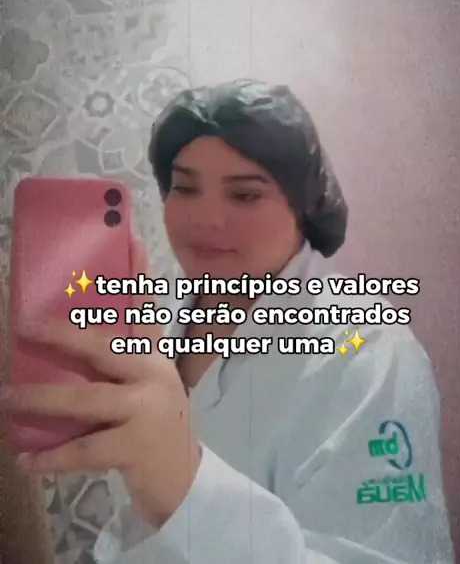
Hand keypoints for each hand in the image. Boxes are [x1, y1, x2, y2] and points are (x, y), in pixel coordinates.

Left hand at [2, 238, 201, 528]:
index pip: (146, 310)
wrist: (182, 479)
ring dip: (41, 398)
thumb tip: (61, 349)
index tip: (131, 239)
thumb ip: (117, 365)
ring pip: (85, 399)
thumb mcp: (145, 386)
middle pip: (103, 347)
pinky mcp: (135, 447)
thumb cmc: (154, 425)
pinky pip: (84, 450)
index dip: (139, 275)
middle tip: (25, 325)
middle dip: (62, 335)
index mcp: (153, 358)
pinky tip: (25, 460)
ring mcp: (145, 410)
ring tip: (7, 397)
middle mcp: (152, 375)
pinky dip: (51, 457)